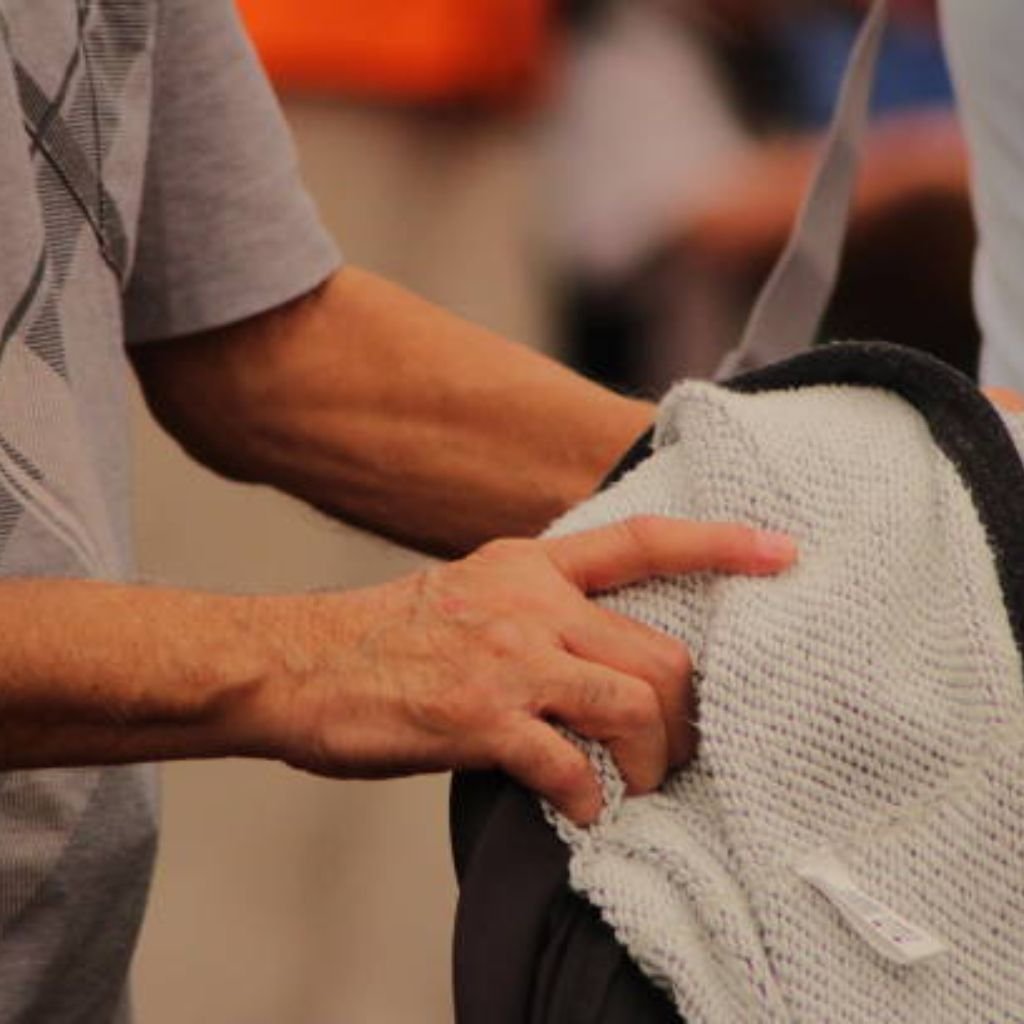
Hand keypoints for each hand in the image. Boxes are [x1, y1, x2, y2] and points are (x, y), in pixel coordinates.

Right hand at [263, 518, 795, 823]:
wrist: (298, 664)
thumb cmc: (385, 638)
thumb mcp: (470, 592)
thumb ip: (537, 609)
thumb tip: (596, 658)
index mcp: (528, 564)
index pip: (642, 542)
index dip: (719, 544)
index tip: (783, 552)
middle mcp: (529, 602)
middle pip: (661, 654)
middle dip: (688, 714)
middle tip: (681, 752)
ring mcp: (507, 657)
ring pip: (634, 704)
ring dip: (652, 759)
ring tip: (635, 786)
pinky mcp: (481, 717)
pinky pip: (572, 764)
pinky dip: (589, 798)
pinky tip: (578, 810)